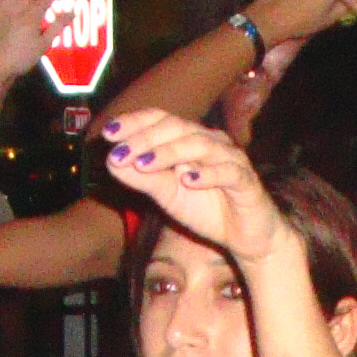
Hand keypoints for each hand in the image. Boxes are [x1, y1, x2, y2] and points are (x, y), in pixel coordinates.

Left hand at [102, 108, 279, 261]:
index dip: (136, 122)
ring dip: (169, 153)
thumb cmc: (207, 209)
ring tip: (144, 163)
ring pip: (200, 146)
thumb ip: (143, 178)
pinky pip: (228, 172)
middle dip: (145, 139)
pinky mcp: (247, 181)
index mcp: (190, 139)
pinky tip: (189, 180)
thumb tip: (111, 161)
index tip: (109, 133)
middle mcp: (211, 141)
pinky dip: (208, 174)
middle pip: (177, 129)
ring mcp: (231, 159)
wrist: (246, 236)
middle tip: (120, 153)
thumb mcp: (168, 195)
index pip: (161, 120)